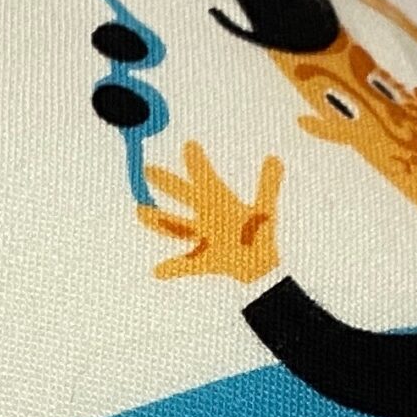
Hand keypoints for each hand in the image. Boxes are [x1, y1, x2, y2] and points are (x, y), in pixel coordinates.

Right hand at [138, 143, 282, 284]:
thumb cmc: (260, 238)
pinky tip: (158, 271)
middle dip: (168, 184)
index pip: (207, 179)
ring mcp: (204, 239)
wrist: (261, 269)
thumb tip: (275, 158)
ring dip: (160, 221)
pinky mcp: (204, 260)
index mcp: (221, 203)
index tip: (189, 145)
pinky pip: (186, 265)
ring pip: (177, 227)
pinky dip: (173, 268)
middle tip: (148, 169)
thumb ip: (267, 186)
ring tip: (141, 211)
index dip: (198, 163)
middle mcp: (208, 218)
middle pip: (185, 197)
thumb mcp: (264, 211)